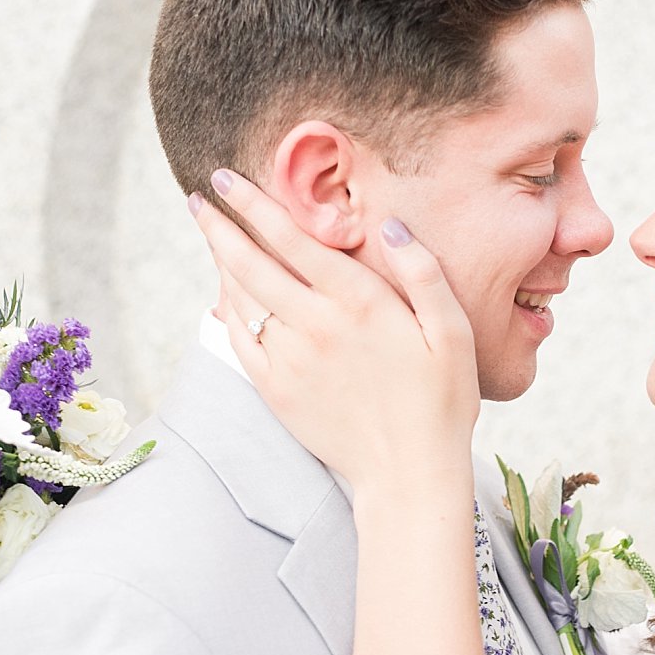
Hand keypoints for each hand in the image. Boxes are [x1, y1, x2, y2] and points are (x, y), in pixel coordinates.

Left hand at [191, 168, 479, 494]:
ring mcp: (291, 360)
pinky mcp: (276, 390)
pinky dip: (227, 311)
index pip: (293, 238)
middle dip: (221, 225)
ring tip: (210, 235)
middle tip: (200, 197)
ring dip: (221, 263)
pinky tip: (224, 295)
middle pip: (252, 262)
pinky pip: (239, 340)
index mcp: (360, 302)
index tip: (228, 179)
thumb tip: (392, 226)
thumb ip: (424, 274)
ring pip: (240, 299)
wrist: (409, 474)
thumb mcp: (453, 333)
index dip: (256, 204)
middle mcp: (317, 325)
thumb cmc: (441, 402)